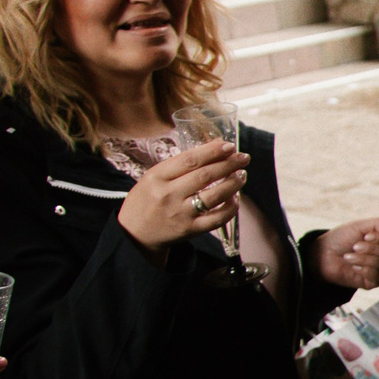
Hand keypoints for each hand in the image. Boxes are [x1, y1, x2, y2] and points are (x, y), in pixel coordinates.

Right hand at [118, 141, 247, 251]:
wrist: (135, 234)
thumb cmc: (147, 200)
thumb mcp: (154, 176)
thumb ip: (182, 162)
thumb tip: (216, 145)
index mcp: (157, 177)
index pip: (189, 160)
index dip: (212, 151)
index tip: (229, 145)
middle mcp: (168, 195)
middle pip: (205, 176)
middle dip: (229, 164)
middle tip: (243, 158)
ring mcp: (180, 214)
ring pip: (214, 196)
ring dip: (233, 183)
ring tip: (242, 175)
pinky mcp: (190, 230)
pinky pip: (217, 218)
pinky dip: (230, 207)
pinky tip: (235, 198)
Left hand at [316, 218, 378, 288]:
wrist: (323, 255)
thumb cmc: (341, 239)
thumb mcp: (359, 226)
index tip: (366, 236)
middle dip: (372, 249)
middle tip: (355, 247)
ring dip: (364, 259)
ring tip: (348, 257)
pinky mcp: (374, 282)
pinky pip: (378, 277)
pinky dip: (364, 270)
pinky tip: (353, 268)